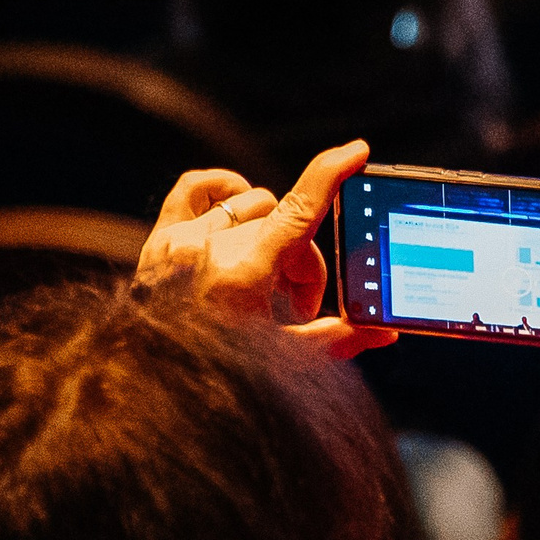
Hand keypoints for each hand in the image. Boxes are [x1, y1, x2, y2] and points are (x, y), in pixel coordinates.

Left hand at [137, 141, 397, 357]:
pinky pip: (197, 189)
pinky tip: (235, 221)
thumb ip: (334, 338)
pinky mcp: (159, 239)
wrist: (154, 387)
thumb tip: (384, 335)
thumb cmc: (217, 375)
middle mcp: (208, 250)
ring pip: (251, 208)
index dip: (331, 174)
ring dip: (269, 239)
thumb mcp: (282, 360)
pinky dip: (224, 197)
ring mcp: (180, 241)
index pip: (298, 209)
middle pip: (285, 227)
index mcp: (242, 274)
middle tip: (296, 306)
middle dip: (301, 265)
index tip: (355, 152)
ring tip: (264, 284)